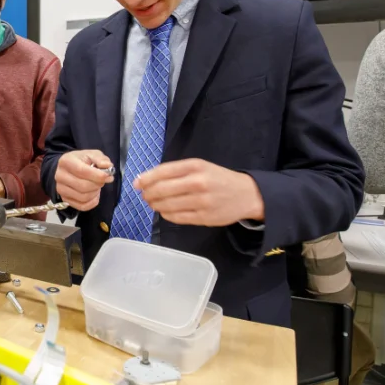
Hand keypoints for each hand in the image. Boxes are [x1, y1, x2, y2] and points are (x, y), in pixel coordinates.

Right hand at [55, 150, 114, 211]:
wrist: (70, 168)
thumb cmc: (82, 161)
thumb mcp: (92, 154)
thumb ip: (101, 159)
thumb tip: (107, 166)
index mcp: (66, 161)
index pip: (82, 171)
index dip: (97, 175)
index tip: (108, 176)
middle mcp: (60, 176)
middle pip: (83, 186)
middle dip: (97, 184)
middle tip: (103, 181)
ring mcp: (61, 189)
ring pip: (83, 197)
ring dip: (95, 193)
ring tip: (97, 186)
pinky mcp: (65, 199)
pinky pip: (82, 206)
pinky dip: (92, 202)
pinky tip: (94, 194)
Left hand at [134, 158, 264, 225]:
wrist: (247, 195)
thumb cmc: (218, 178)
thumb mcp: (199, 167)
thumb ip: (175, 172)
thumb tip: (144, 180)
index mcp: (195, 166)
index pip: (162, 172)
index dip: (145, 179)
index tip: (137, 184)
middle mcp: (198, 182)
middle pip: (162, 190)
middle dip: (148, 193)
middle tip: (145, 195)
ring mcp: (201, 201)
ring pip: (167, 205)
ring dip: (155, 205)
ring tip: (154, 203)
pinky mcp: (204, 218)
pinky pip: (177, 217)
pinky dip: (166, 214)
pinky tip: (165, 211)